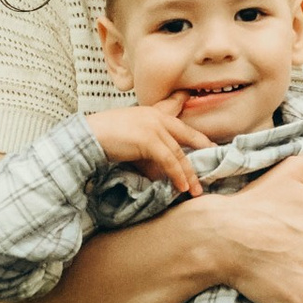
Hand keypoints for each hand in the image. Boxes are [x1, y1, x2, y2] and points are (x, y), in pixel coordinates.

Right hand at [90, 98, 204, 195]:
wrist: (87, 136)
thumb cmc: (104, 138)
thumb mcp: (131, 140)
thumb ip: (148, 151)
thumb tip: (160, 172)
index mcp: (152, 112)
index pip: (180, 122)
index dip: (197, 135)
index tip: (210, 145)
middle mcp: (155, 117)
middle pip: (187, 135)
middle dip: (203, 150)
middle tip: (215, 164)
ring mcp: (153, 126)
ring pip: (179, 152)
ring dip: (188, 173)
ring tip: (195, 189)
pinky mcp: (148, 139)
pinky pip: (169, 160)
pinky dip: (177, 174)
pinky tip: (181, 186)